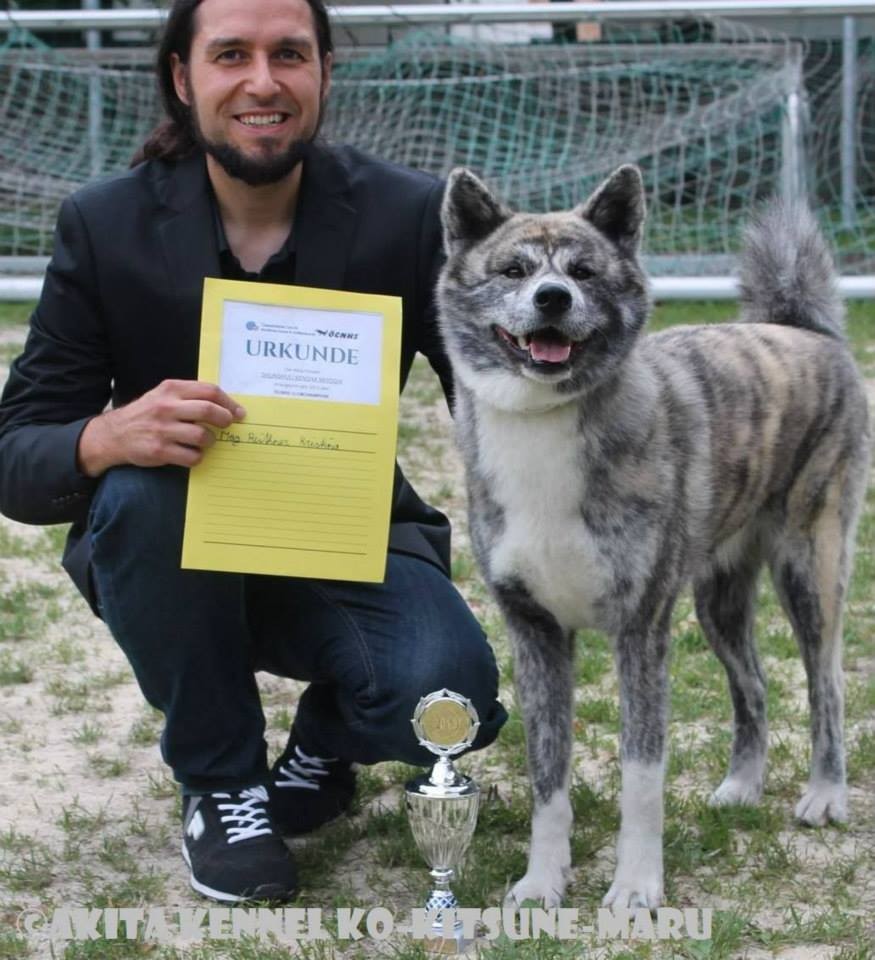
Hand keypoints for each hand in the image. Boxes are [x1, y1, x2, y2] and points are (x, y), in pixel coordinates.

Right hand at [77, 379, 246, 476]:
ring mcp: (163, 429)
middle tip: (227, 425)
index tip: (238, 412)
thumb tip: (225, 405)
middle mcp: (167, 407)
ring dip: (210, 441)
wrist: (114, 434)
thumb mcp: (163, 396)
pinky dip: (197, 457)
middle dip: (225, 419)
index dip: (229, 402)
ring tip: (205, 441)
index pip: (209, 391)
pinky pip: (192, 457)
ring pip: (203, 436)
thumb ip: (190, 396)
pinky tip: (192, 453)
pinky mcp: (159, 450)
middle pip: (209, 410)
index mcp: (171, 389)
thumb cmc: (146, 414)